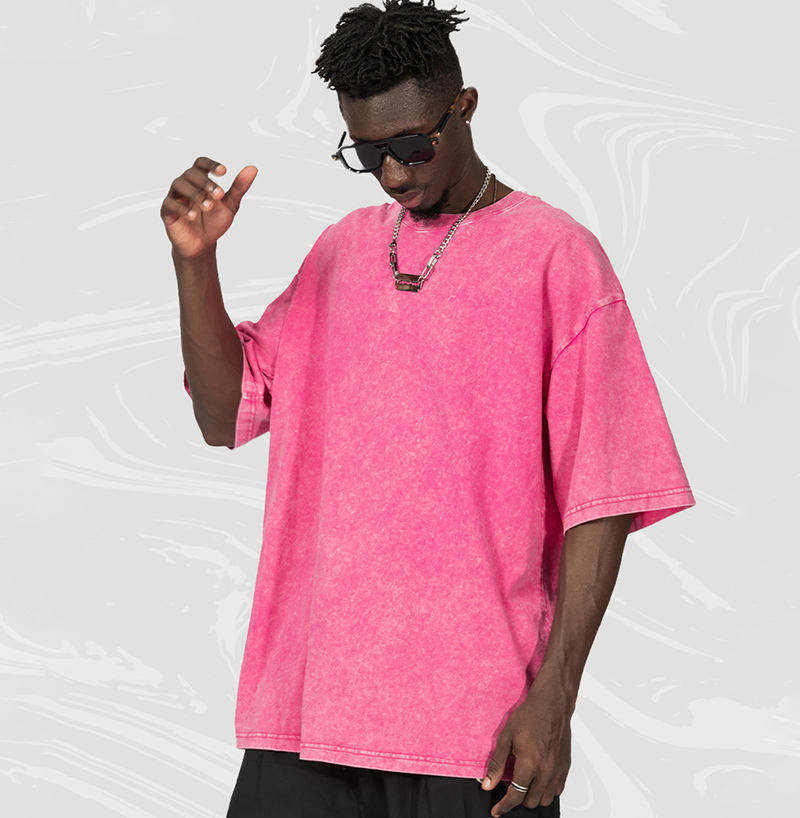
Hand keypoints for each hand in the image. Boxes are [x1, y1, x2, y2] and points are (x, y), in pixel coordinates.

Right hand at [160, 157, 257, 259]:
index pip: (201, 163)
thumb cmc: (213, 222)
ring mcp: (175, 196)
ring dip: (195, 194)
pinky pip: (170, 204)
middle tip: (220, 194)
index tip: (223, 172)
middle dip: (206, 183)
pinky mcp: (167, 211)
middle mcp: (186, 184)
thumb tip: (252, 169)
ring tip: (208, 206)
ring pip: (179, 185)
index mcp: (200, 180)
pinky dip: (182, 209)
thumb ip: (239, 188)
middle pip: (191, 174)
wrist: (202, 245)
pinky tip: (192, 216)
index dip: (211, 165)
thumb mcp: (230, 205)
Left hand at [481, 675, 572, 814]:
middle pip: (530, 801)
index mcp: (530, 763)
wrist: (552, 705)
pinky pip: (557, 790)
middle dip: (517, 798)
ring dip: (533, 796)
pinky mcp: (565, 767)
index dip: (504, 806)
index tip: (496, 811)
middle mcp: (546, 771)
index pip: (516, 796)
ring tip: (524, 783)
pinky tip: (538, 779)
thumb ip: (497, 764)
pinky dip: (546, 790)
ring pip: (545, 799)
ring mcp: (558, 770)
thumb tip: (487, 785)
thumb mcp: (506, 737)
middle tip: (509, 788)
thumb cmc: (528, 716)